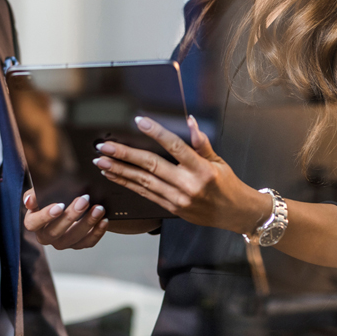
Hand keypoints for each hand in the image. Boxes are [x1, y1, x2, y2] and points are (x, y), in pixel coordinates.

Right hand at [23, 189, 108, 249]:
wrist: (64, 200)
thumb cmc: (49, 195)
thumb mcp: (40, 191)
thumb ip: (34, 194)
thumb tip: (29, 201)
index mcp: (33, 223)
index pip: (34, 223)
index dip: (45, 216)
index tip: (59, 206)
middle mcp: (46, 236)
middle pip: (56, 232)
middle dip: (71, 216)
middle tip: (84, 200)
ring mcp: (62, 243)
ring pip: (74, 239)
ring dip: (87, 223)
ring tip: (99, 208)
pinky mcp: (77, 244)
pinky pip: (88, 242)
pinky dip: (97, 232)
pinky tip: (104, 220)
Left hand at [93, 116, 267, 232]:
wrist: (235, 214)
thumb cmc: (227, 185)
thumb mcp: (218, 161)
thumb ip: (201, 142)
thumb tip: (190, 121)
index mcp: (201, 170)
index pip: (175, 146)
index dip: (156, 132)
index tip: (139, 121)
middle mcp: (187, 185)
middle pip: (151, 166)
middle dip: (125, 155)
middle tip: (105, 147)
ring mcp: (178, 199)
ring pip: (143, 182)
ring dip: (120, 171)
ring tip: (101, 162)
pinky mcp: (171, 209)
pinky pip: (145, 194)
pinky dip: (127, 184)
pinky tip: (114, 177)